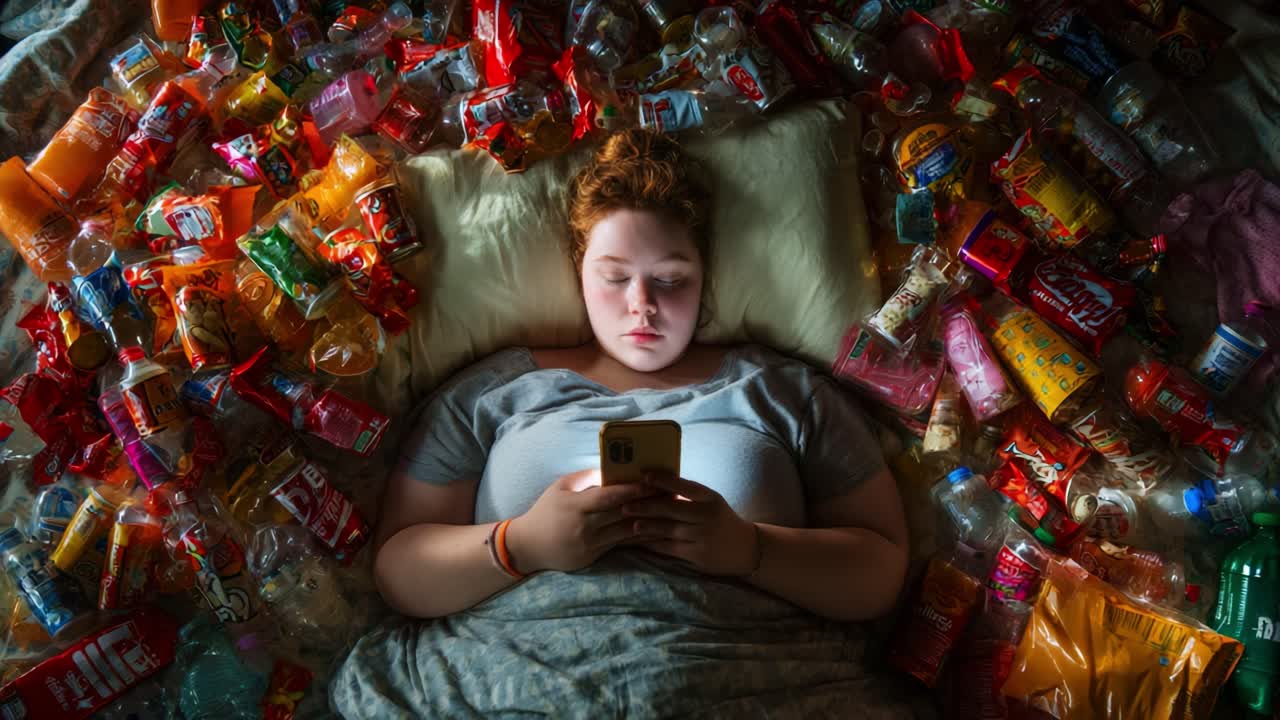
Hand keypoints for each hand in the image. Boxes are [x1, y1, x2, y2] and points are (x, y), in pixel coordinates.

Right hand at [506, 469, 660, 572]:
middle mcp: (585, 526)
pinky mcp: (593, 557)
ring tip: (669, 513)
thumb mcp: (560, 487)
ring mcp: (590, 544)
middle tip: (672, 496)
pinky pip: (620, 546)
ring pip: (625, 532)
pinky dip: (638, 538)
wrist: (528, 546)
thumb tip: (611, 471)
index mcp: (576, 505)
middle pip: (622, 514)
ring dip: (649, 523)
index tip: (654, 483)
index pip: (610, 496)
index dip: (633, 490)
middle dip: (648, 504)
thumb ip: (586, 478)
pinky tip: (654, 532)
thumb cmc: (545, 511)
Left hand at [622, 472, 758, 576]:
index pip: (684, 486)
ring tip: (630, 524)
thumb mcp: (712, 501)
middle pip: (671, 509)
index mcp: (709, 498)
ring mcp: (701, 536)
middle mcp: (706, 515)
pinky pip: (669, 547)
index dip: (663, 481)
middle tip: (625, 505)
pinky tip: (641, 541)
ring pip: (667, 530)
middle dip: (646, 506)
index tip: (644, 476)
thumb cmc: (721, 519)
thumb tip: (656, 483)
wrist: (745, 548)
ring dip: (646, 526)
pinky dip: (653, 543)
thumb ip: (690, 494)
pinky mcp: (696, 555)